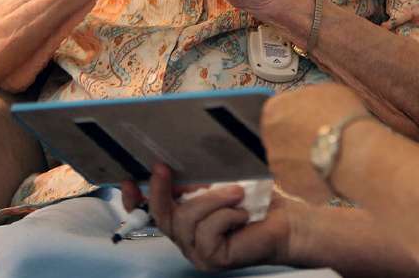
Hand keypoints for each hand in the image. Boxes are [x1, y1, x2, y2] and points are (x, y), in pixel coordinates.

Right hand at [121, 164, 291, 271]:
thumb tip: (178, 160)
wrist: (289, 222)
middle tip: (165, 167)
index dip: (135, 198)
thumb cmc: (259, 201)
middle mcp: (187, 239)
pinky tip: (244, 214)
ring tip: (236, 193)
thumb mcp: (222, 181)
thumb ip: (199, 178)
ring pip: (186, 220)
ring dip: (212, 200)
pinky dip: (227, 215)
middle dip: (162, 190)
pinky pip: (208, 230)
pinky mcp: (213, 259)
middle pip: (162, 215)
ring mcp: (198, 252)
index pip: (150, 212)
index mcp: (185, 219)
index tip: (129, 178)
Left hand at [261, 83, 369, 203]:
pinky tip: (330, 174)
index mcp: (274, 110)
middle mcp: (268, 139)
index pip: (278, 111)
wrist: (354, 153)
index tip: (312, 120)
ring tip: (329, 159)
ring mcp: (277, 166)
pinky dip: (312, 180)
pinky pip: (300, 182)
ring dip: (303, 161)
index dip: (297, 116)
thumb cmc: (343, 117)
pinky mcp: (289, 189)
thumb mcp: (327, 92)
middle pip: (281, 138)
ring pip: (289, 162)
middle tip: (321, 140)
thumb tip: (309, 108)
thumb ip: (309, 100)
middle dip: (297, 140)